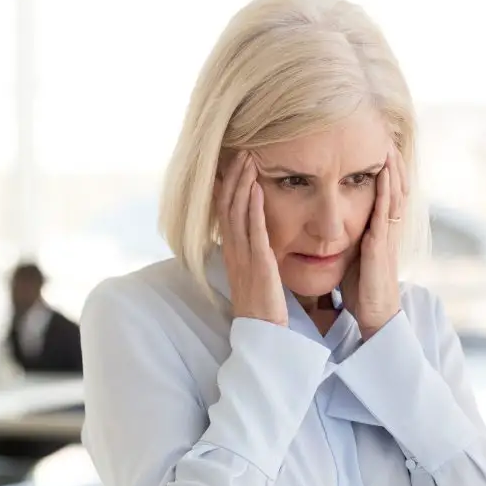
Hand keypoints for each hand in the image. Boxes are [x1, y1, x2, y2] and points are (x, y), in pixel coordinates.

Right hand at [215, 151, 287, 325]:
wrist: (262, 335)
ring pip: (237, 212)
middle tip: (242, 150)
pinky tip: (257, 188)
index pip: (224, 211)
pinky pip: (254, 231)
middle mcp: (233, 251)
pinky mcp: (259, 264)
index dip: (226, 186)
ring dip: (242, 183)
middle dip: (234, 176)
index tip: (232, 163)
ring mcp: (244, 257)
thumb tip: (255, 239)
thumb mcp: (252, 275)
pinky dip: (253, 207)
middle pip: (227, 205)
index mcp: (232, 252)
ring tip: (249, 159)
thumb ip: (252, 255)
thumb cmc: (261, 308)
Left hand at [341, 146, 408, 338]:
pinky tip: (383, 173)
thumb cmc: (360, 288)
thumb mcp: (351, 256)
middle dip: (390, 163)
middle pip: (393, 188)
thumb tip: (328, 228)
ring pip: (394, 194)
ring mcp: (386, 235)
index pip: (382, 194)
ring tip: (388, 144)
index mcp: (377, 230)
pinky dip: (387, 190)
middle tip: (386, 135)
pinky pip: (386, 211)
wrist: (373, 314)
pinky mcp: (381, 244)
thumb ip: (346, 239)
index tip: (374, 148)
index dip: (382, 172)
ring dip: (392, 169)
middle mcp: (385, 229)